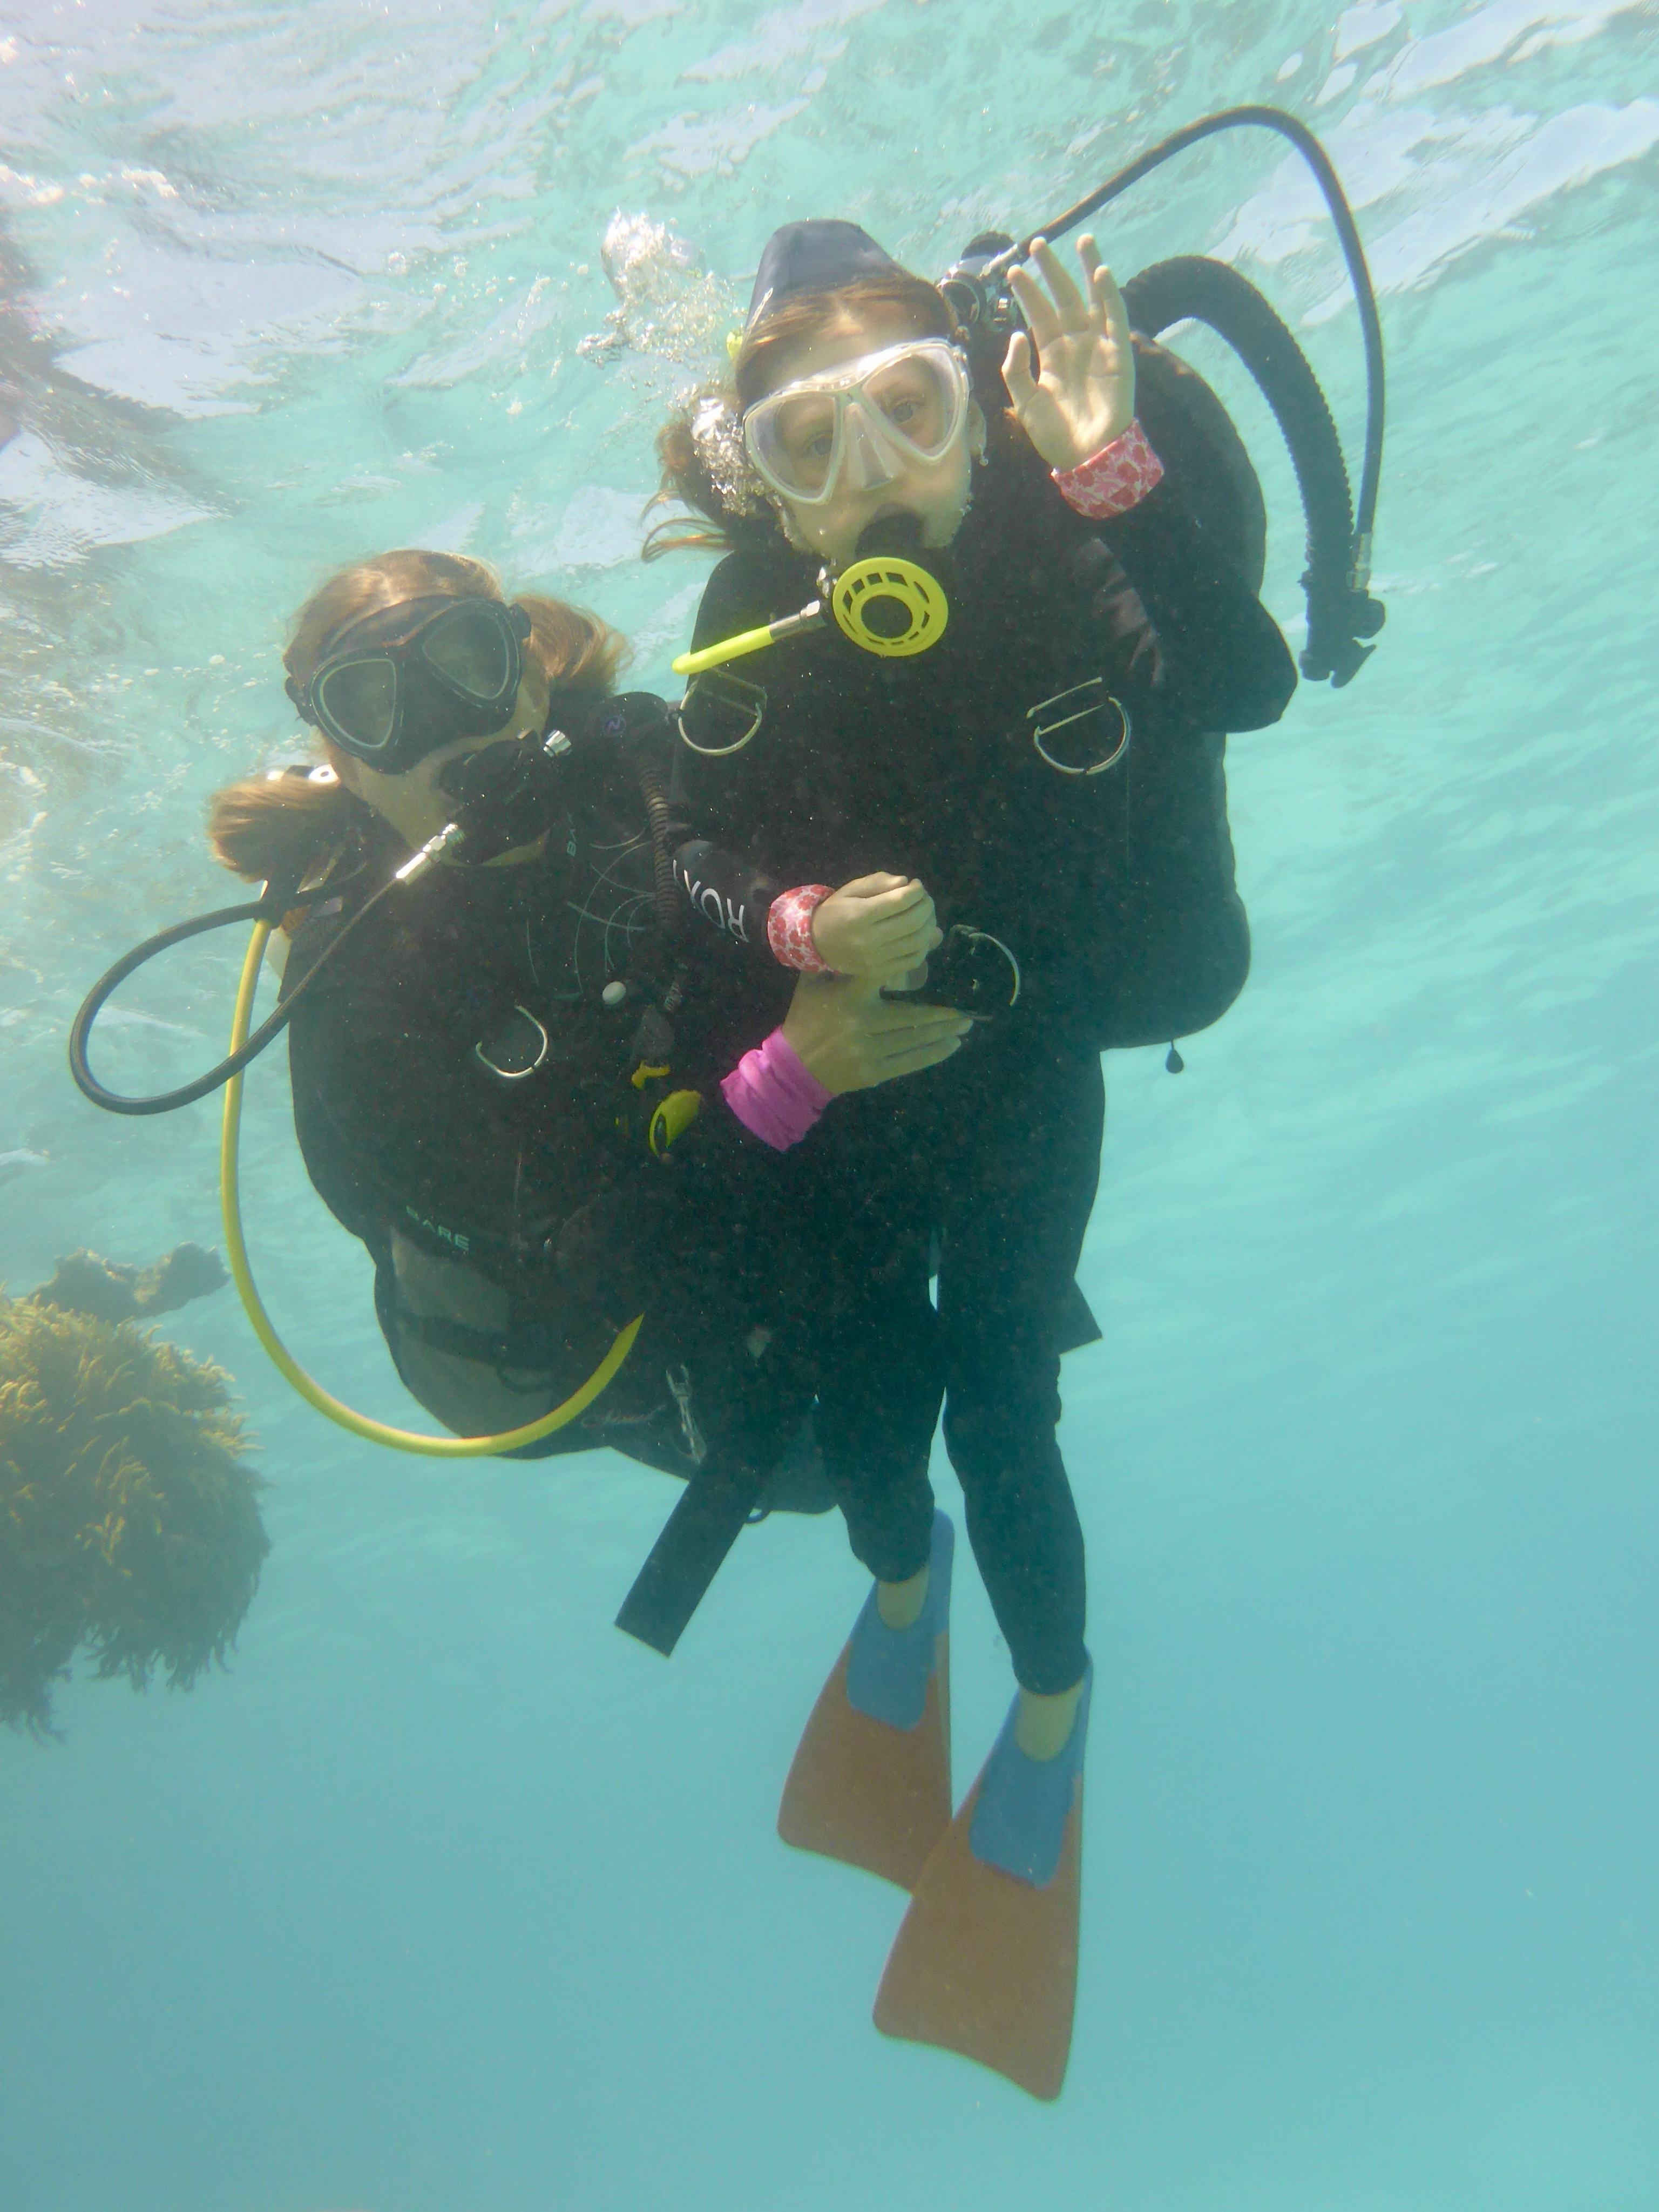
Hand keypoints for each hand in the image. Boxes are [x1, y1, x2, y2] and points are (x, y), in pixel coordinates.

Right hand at [781, 972, 969, 1094]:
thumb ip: (836, 963)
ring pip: (914, 1039)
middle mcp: (862, 1022)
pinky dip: (932, 1054)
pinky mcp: (874, 1072)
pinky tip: (951, 1045)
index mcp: (849, 997)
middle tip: (966, 1009)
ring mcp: (869, 1050)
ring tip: (965, 1024)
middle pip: (912, 1015)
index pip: (885, 977)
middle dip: (942, 1014)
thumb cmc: (806, 1019)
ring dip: (943, 1032)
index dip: (911, 967)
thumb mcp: (813, 983)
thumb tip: (863, 939)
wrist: (793, 1066)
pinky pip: (909, 1063)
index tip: (932, 959)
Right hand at [809, 872, 942, 985]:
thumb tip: (906, 883)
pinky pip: (913, 960)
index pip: (900, 900)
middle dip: (927, 906)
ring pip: (917, 942)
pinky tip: (922, 934)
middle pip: (912, 921)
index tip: (917, 885)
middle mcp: (868, 939)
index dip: (916, 891)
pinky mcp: (880, 972)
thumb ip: (878, 882)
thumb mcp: (851, 889)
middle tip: (925, 899)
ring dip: (930, 924)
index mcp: (860, 915)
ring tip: (927, 915)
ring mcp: (875, 959)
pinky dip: (925, 946)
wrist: (817, 943)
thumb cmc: (836, 911)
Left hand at [1003, 234, 1134, 472]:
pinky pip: (1115, 320)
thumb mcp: (1025, 402)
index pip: (1038, 315)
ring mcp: (1098, 347)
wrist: (1086, 458)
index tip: (1013, 270)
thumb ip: (1016, 369)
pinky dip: (1110, 296)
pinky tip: (1101, 273)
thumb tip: (1016, 333)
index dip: (1027, 292)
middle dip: (1051, 271)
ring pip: (1093, 299)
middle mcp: (1075, 345)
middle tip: (1037, 243)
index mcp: (1053, 355)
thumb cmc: (1056, 435)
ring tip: (1083, 239)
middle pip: (1063, 298)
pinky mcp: (1118, 355)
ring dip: (1087, 269)